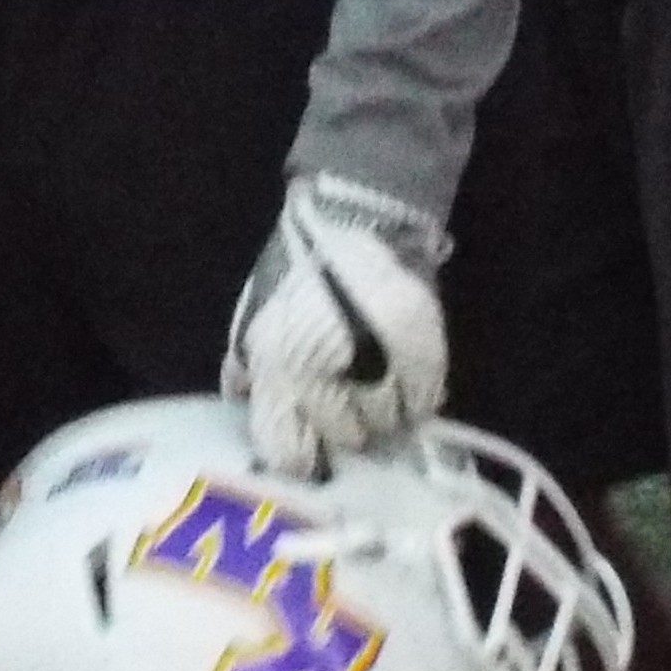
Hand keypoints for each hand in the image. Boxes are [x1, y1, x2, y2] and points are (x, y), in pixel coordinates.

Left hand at [221, 173, 447, 474]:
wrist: (355, 214)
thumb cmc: (296, 269)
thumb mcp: (255, 316)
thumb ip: (247, 371)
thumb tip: (246, 409)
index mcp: (281, 368)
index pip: (292, 455)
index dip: (300, 454)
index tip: (308, 444)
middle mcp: (329, 374)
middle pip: (346, 441)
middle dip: (343, 425)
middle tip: (344, 397)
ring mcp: (382, 364)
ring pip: (388, 426)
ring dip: (382, 411)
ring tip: (374, 377)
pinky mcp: (425, 351)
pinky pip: (424, 402)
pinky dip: (416, 395)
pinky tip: (402, 371)